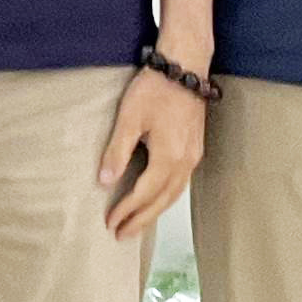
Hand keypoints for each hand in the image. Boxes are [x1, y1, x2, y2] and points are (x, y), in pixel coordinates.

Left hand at [98, 67, 206, 239]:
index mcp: (169, 156)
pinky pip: (181, 182)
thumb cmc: (155, 88)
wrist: (185, 66)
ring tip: (137, 224)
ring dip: (156, 211)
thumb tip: (105, 182)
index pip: (144, 193)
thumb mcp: (129, 118)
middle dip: (142, 219)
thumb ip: (117, 152)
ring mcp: (194, 155)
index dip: (127, 210)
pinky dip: (167, 196)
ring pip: (175, 194)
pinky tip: (157, 199)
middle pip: (163, 200)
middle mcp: (186, 161)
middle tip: (122, 235)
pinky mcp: (195, 148)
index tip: (110, 223)